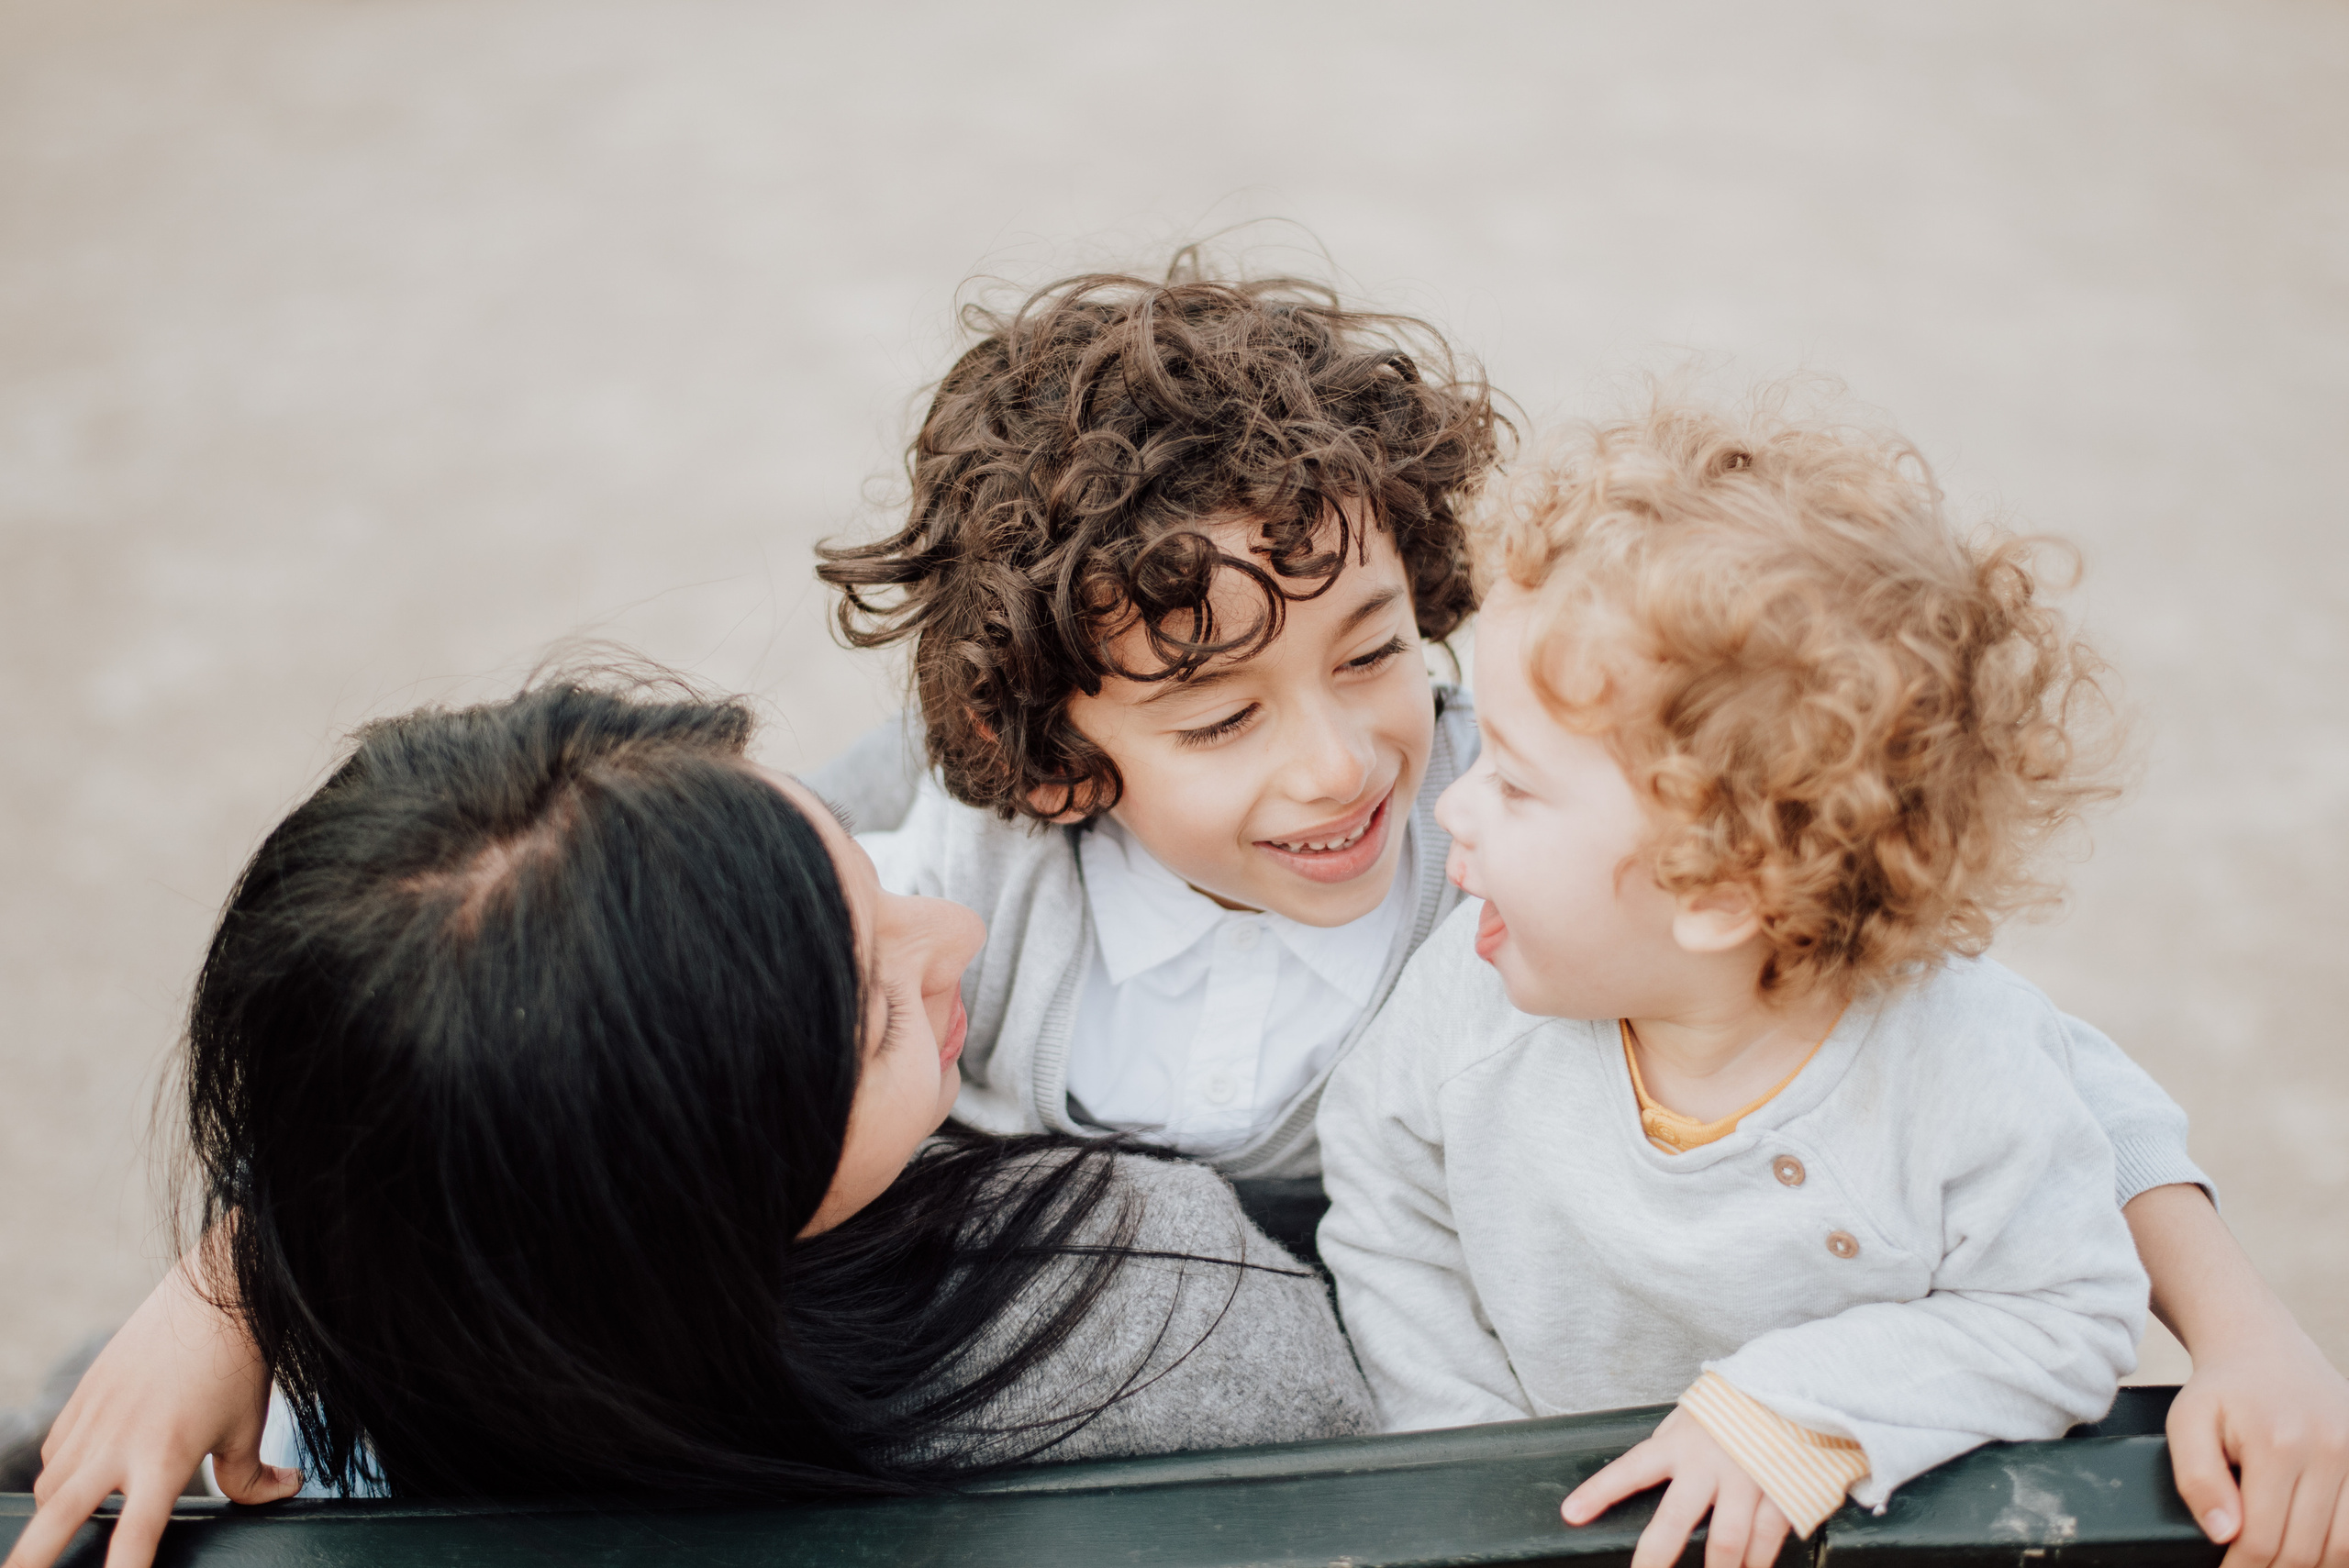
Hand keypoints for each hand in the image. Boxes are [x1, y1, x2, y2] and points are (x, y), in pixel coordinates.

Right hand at [3, 1252, 300, 1567]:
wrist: (217, 1291)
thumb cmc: (239, 1362)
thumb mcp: (249, 1426)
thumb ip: (252, 1477)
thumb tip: (282, 1493)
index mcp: (165, 1457)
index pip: (134, 1536)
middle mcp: (119, 1442)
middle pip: (57, 1516)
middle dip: (30, 1560)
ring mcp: (95, 1416)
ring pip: (51, 1485)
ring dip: (53, 1515)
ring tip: (54, 1541)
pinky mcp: (84, 1394)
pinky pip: (56, 1450)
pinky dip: (59, 1473)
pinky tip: (74, 1483)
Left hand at [1562, 1406, 1792, 1567]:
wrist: (1795, 1386)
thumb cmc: (1736, 1404)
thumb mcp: (1691, 1415)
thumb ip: (1670, 1445)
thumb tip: (1647, 1472)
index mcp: (1680, 1443)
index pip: (1631, 1468)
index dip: (1599, 1492)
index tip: (1572, 1513)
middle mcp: (1709, 1465)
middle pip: (1675, 1521)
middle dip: (1654, 1558)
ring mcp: (1747, 1481)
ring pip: (1726, 1542)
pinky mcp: (1783, 1492)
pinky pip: (1767, 1540)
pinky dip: (1757, 1561)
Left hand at [2124, 1182, 2348, 1566]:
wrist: (2263, 1346)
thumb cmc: (2220, 1389)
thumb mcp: (2186, 1421)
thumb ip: (2196, 1477)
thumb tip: (2223, 1533)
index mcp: (2278, 1444)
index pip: (2264, 1539)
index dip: (2242, 1567)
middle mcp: (2329, 1450)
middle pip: (2306, 1549)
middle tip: (2247, 1565)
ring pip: (2343, 1546)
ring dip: (2311, 1563)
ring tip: (2278, 1557)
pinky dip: (2339, 1546)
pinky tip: (2311, 1544)